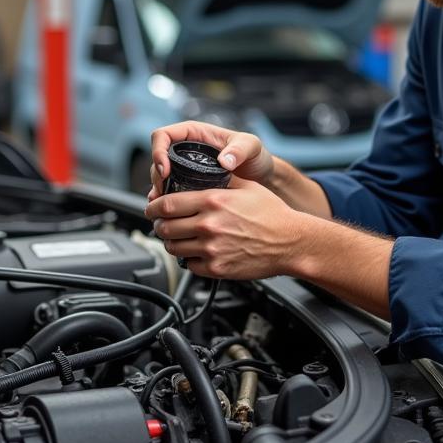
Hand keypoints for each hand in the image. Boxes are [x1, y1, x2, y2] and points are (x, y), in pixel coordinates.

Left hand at [145, 178, 301, 279]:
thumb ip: (220, 179)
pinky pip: (190, 265)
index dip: (153, 206)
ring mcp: (211, 249)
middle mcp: (209, 225)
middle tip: (162, 223)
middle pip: (164, 227)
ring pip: (173, 248)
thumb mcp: (246, 186)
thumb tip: (198, 173)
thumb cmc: (272, 214)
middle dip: (159, 225)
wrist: (291, 242)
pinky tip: (197, 251)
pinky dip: (189, 259)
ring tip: (178, 237)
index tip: (151, 207)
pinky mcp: (217, 268)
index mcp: (213, 201)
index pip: (167, 204)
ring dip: (171, 242)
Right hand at [148, 120, 274, 198]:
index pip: (162, 135)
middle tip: (163, 193)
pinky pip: (169, 189)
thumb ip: (240, 149)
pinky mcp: (187, 183)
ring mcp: (184, 166)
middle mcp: (185, 148)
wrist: (261, 178)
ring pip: (160, 176)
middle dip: (156, 176)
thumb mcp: (251, 147)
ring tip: (163, 206)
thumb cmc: (256, 157)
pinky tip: (170, 212)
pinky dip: (166, 200)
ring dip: (158, 190)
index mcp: (194, 133)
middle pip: (158, 158)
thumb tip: (225, 161)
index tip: (165, 170)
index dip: (158, 151)